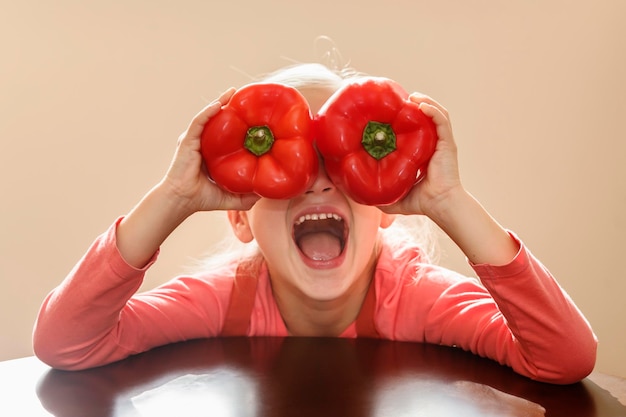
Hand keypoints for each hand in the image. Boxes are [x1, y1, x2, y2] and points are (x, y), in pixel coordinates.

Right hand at [160, 88, 260, 214]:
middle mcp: (201, 143)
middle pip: (217, 120)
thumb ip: (246, 197)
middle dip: (229, 107)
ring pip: (208, 116)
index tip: (253, 114)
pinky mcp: (187, 140)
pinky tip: (219, 104)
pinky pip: (198, 122)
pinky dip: (208, 111)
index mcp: (211, 152)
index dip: (237, 122)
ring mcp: (194, 140)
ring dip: (220, 102)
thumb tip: (265, 194)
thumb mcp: (230, 196)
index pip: (225, 133)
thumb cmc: (202, 198)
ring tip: (234, 92)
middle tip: (246, 97)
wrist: (182, 201)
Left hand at [381, 94, 519, 265]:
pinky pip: (442, 120)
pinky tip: (421, 105)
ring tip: (412, 96)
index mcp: (424, 152)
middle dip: (415, 104)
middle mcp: (435, 144)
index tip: (391, 111)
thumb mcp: (396, 197)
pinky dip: (432, 110)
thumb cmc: (422, 202)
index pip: (417, 129)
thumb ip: (380, 195)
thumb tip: (360, 196)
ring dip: (425, 101)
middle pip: (427, 116)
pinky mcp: (448, 143)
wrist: (441, 205)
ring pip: (436, 113)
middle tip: (400, 99)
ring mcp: (443, 142)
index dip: (406, 118)